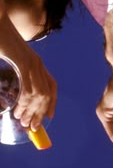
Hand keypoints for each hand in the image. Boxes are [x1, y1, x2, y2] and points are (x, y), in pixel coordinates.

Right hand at [0, 7, 55, 130]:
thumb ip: (16, 76)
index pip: (51, 86)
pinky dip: (24, 101)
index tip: (50, 116)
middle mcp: (37, 64)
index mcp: (36, 63)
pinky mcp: (23, 61)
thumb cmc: (1, 41)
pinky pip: (28, 87)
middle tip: (32, 126)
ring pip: (38, 94)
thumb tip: (13, 95)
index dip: (52, 102)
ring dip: (31, 110)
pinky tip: (18, 108)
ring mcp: (32, 62)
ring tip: (22, 120)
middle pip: (46, 94)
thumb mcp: (11, 61)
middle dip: (40, 113)